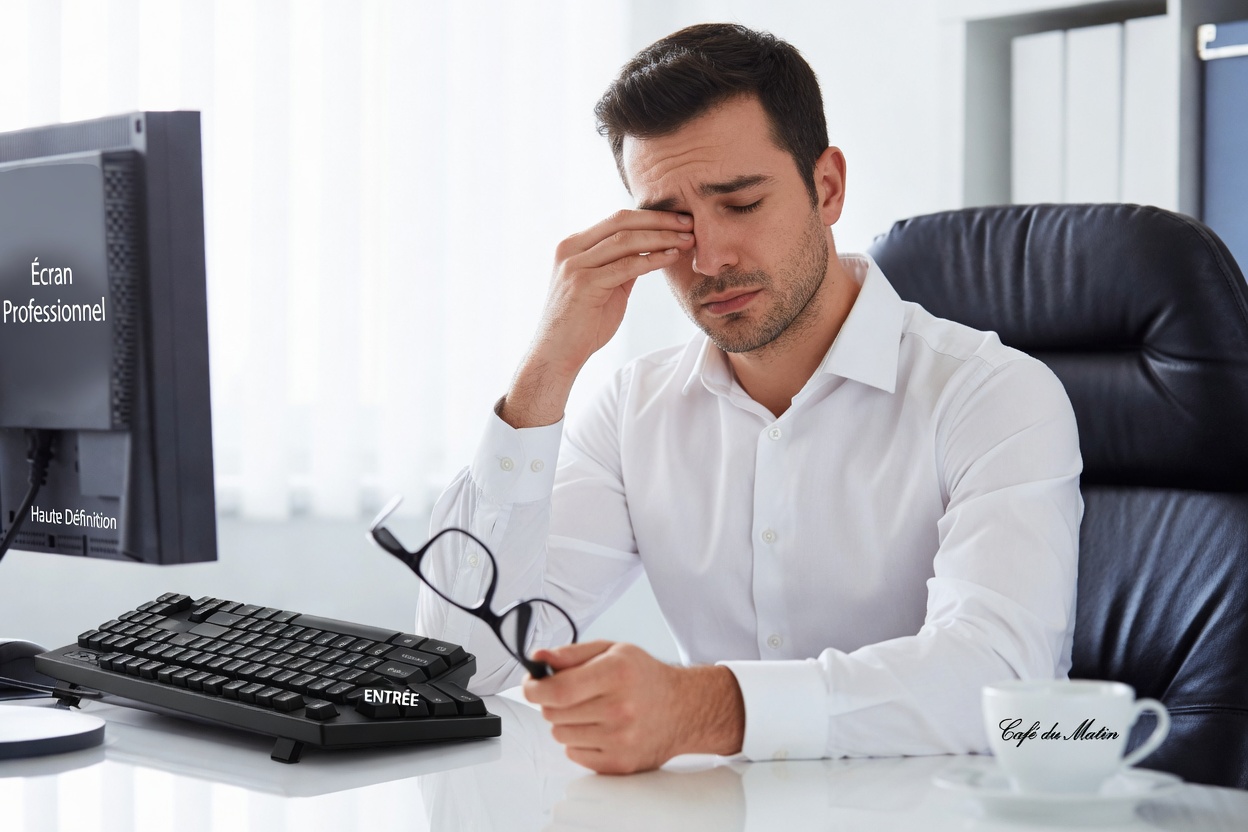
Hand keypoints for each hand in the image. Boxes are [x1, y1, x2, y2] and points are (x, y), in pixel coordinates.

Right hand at [500, 210, 694, 427]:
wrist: (557, 354)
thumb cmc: (582, 325)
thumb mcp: (605, 287)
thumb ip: (622, 266)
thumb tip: (651, 250)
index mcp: (574, 245)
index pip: (617, 220)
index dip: (650, 216)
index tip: (678, 220)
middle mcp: (571, 249)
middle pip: (622, 221)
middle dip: (659, 219)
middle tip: (689, 222)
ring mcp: (575, 265)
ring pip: (626, 240)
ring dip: (661, 237)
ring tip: (687, 240)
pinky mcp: (584, 283)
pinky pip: (626, 266)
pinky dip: (652, 259)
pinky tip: (671, 257)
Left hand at [522, 640, 744, 774]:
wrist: (683, 709)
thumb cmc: (643, 677)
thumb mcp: (611, 650)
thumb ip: (571, 653)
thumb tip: (538, 658)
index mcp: (616, 674)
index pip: (557, 690)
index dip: (534, 688)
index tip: (530, 684)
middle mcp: (620, 708)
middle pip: (554, 713)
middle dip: (551, 702)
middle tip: (569, 694)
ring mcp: (621, 740)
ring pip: (560, 734)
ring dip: (565, 722)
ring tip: (590, 711)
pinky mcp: (619, 763)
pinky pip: (574, 754)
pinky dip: (579, 742)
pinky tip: (599, 729)